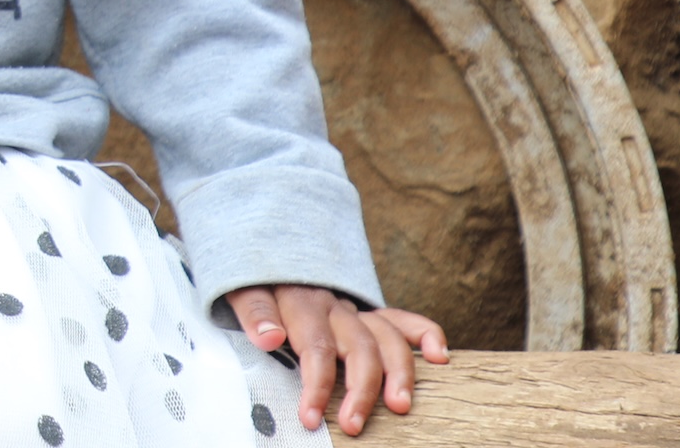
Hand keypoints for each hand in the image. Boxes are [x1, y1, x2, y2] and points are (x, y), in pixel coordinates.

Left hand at [227, 284, 447, 436]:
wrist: (266, 254)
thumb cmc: (254, 285)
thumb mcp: (240, 290)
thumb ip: (254, 313)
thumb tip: (270, 338)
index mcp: (300, 302)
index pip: (314, 347)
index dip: (315, 385)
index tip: (310, 418)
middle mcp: (333, 306)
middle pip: (358, 347)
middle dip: (360, 390)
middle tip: (354, 426)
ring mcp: (354, 309)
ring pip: (386, 337)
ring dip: (398, 372)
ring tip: (401, 407)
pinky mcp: (368, 313)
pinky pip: (402, 319)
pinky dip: (425, 333)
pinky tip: (439, 357)